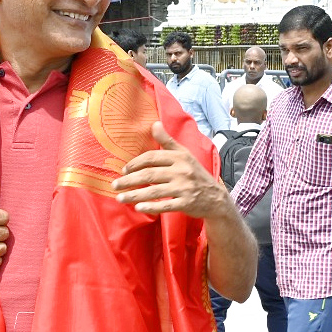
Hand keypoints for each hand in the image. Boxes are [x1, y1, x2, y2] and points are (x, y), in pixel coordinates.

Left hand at [114, 122, 228, 216]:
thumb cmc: (196, 175)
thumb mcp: (185, 155)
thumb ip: (168, 141)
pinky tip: (138, 207)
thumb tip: (154, 124)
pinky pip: (165, 205)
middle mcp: (182, 171)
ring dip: (134, 195)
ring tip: (120, 198)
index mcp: (180, 157)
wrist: (216, 198)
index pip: (152, 157)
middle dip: (129, 180)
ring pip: (155, 191)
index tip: (124, 170)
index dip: (135, 163)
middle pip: (150, 174)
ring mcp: (185, 188)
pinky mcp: (187, 203)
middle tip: (115, 185)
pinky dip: (151, 207)